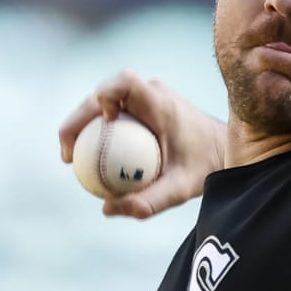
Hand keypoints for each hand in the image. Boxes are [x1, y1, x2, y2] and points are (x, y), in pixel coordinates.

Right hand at [58, 71, 226, 218]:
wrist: (224, 150)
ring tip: (71, 157)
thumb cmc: (205, 168)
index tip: (98, 126)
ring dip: (83, 124)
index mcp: (160, 103)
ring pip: (102, 102)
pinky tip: (87, 158)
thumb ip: (148, 202)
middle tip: (67, 155)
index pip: (124, 82)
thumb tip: (107, 209)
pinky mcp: (143, 104)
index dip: (103, 95)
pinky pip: (112, 112)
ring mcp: (146, 96)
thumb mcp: (180, 190)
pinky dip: (96, 130)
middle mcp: (151, 93)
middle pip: (102, 93)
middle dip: (78, 119)